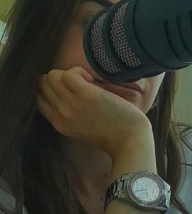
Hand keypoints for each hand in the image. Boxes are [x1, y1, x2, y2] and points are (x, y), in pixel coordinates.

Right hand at [37, 67, 152, 156]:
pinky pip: (69, 73)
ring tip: (88, 83)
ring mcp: (71, 105)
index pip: (39, 98)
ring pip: (53, 76)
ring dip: (70, 73)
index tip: (70, 89)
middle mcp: (61, 114)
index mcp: (59, 123)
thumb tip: (66, 91)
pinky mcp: (85, 95)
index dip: (52, 88)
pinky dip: (79, 71)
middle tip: (81, 85)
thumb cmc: (112, 135)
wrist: (130, 142)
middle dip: (61, 78)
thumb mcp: (82, 129)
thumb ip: (70, 115)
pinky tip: (92, 81)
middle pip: (44, 84)